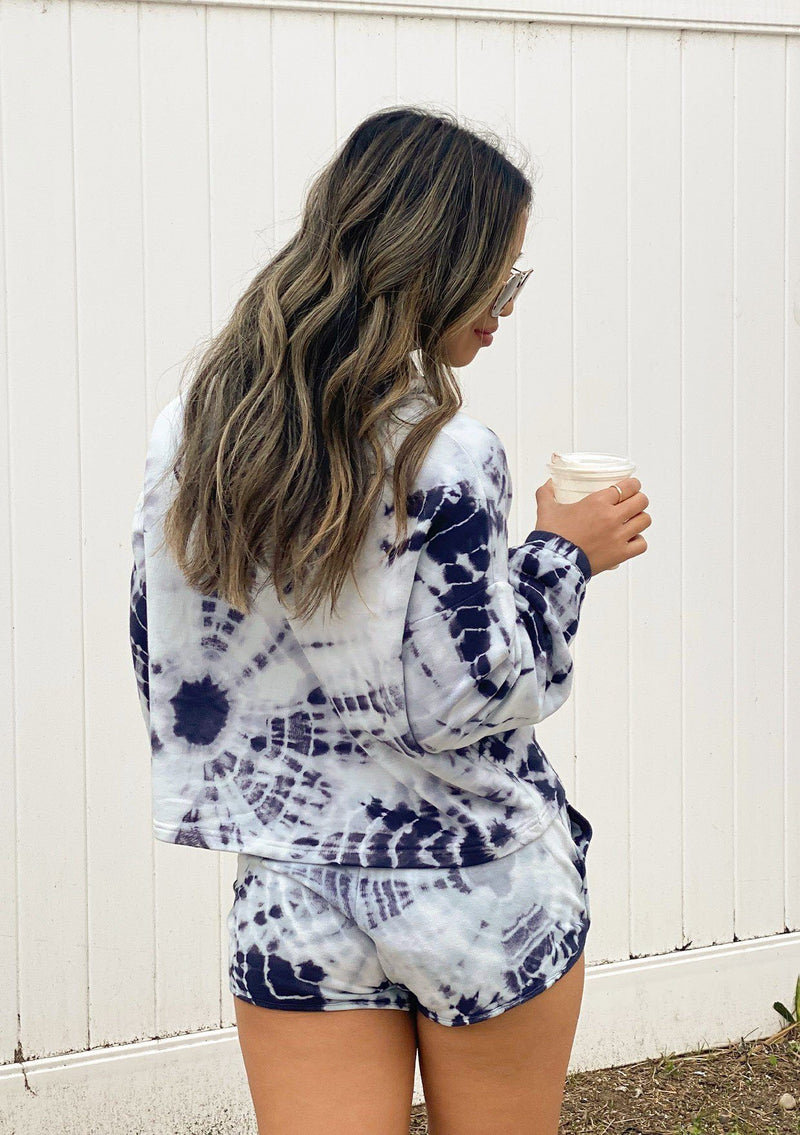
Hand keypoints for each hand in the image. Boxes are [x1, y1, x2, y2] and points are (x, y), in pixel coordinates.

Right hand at [534, 476, 651, 575]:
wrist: (553, 562)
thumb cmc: (551, 535)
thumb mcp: (546, 509)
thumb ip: (546, 493)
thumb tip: (548, 484)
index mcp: (597, 502)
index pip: (628, 486)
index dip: (633, 484)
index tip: (631, 486)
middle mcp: (612, 517)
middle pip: (641, 501)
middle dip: (638, 499)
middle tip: (631, 503)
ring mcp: (619, 536)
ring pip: (644, 520)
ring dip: (639, 519)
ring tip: (632, 521)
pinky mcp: (621, 554)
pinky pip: (642, 544)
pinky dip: (638, 541)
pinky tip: (629, 540)